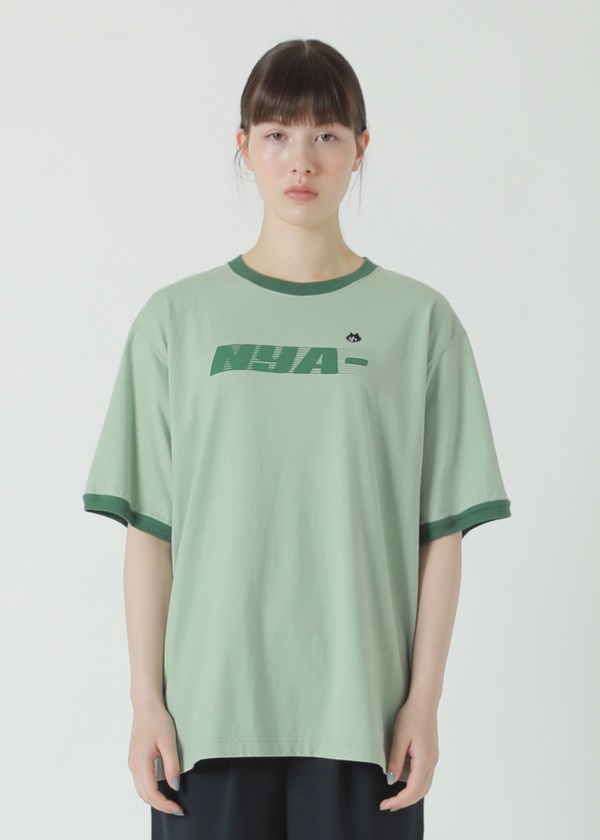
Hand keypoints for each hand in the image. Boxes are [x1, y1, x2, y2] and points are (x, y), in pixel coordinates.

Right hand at [127, 700, 184, 815]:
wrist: (146, 706)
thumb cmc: (157, 720)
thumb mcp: (169, 742)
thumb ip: (172, 766)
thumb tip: (175, 786)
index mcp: (141, 763)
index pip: (152, 793)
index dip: (165, 804)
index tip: (178, 809)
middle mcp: (133, 766)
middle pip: (144, 795)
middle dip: (160, 805)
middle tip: (177, 809)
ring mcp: (132, 763)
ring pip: (141, 790)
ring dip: (154, 799)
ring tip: (171, 801)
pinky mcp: (135, 759)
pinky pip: (141, 781)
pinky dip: (150, 790)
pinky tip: (162, 788)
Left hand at [379, 695, 438, 810]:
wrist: (425, 701)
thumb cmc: (411, 715)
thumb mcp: (399, 737)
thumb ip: (395, 760)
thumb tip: (391, 781)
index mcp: (424, 760)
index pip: (412, 790)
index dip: (398, 800)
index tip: (384, 804)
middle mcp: (432, 762)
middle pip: (420, 792)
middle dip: (404, 802)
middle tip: (387, 805)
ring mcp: (433, 759)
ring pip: (424, 786)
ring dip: (410, 795)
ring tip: (394, 797)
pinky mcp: (431, 754)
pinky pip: (425, 776)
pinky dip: (415, 785)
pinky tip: (403, 781)